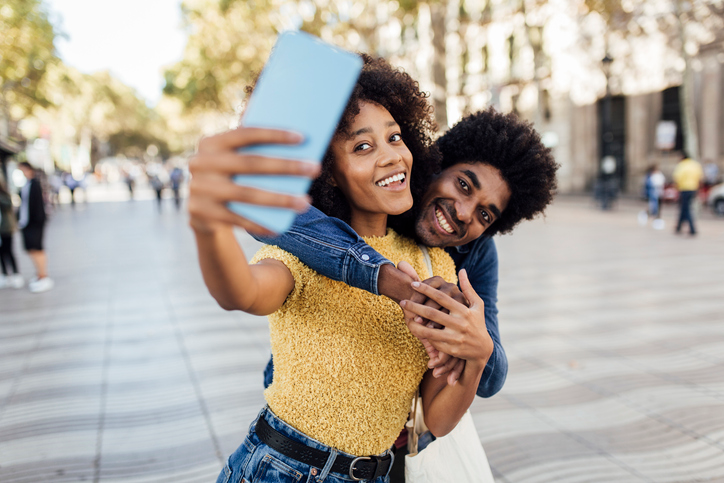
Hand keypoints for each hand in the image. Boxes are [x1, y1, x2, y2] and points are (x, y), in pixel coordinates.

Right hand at [188, 127, 320, 234]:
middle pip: (251, 164)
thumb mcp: (234, 160)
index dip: (274, 134)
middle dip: (286, 166)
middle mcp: (200, 163)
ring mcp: (199, 190)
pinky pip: (238, 220)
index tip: (302, 137)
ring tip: (305, 202)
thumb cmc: (230, 178)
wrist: (200, 209)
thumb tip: (297, 142)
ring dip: (280, 199)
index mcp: (210, 143)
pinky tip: (282, 227)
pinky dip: (261, 224)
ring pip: (247, 194)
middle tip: (315, 168)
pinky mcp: (202, 214)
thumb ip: (254, 150)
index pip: (245, 133)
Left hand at [400, 269, 491, 374]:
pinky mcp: (451, 350)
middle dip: (415, 306)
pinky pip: (433, 342)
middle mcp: (460, 324)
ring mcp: (455, 338)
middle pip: (432, 313)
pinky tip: (416, 330)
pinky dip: (424, 335)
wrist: (483, 350)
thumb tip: (462, 270)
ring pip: (429, 331)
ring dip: (415, 325)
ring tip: (406, 317)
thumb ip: (468, 288)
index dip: (426, 290)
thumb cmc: (477, 323)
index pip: (442, 297)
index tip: (413, 284)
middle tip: (402, 301)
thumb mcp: (477, 305)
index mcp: (464, 310)